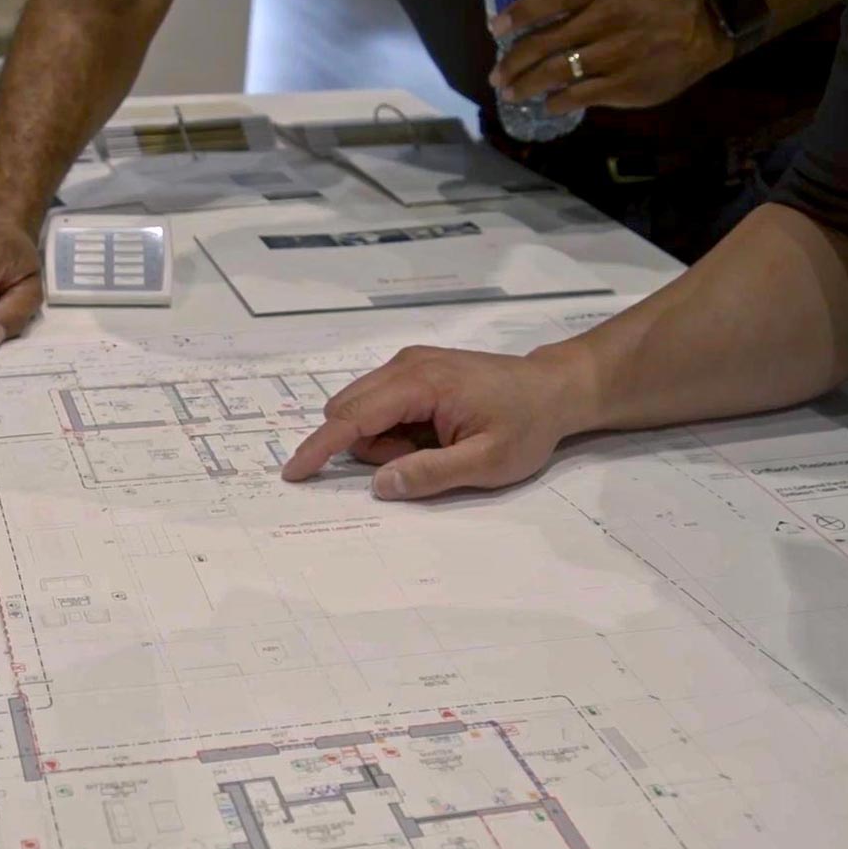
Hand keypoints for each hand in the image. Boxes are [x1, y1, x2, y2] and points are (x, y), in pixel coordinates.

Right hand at [280, 345, 588, 499]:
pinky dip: (394, 427)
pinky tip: (433, 431)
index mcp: (422, 384)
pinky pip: (379, 404)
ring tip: (437, 445)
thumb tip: (379, 485)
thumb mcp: (487, 463)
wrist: (554, 388)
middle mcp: (407, 364)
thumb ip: (430, 474)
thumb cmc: (526, 425)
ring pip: (361, 409)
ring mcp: (409, 362)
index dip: (320, 448)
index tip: (293, 473)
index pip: (353, 418)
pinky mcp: (413, 367)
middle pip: (350, 413)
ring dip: (385, 439)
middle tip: (426, 458)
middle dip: (371, 448)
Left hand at [487, 0, 732, 115]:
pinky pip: (577, 96)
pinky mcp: (622, 85)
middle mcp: (606, 20)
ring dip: (526, 86)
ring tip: (511, 93)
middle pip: (545, 43)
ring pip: (556, 73)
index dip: (519, 13)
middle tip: (496, 76)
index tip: (495, 29)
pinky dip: (556, 102)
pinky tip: (547, 105)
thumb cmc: (645, 11)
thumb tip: (527, 1)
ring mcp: (614, 55)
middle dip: (513, 62)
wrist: (697, 34)